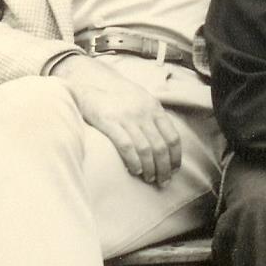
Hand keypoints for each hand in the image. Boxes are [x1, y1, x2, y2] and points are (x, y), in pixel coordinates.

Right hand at [53, 56, 182, 186]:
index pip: (173, 136)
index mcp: (155, 109)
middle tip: (163, 181)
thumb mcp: (142, 101)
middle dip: (164, 167)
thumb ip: (154, 118)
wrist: (89, 85)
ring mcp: (127, 118)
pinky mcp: (109, 123)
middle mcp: (144, 113)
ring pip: (146, 148)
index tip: (175, 169)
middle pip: (161, 146)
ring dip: (150, 168)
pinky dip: (133, 160)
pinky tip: (135, 170)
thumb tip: (166, 142)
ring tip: (149, 179)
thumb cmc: (117, 97)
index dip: (176, 156)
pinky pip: (126, 145)